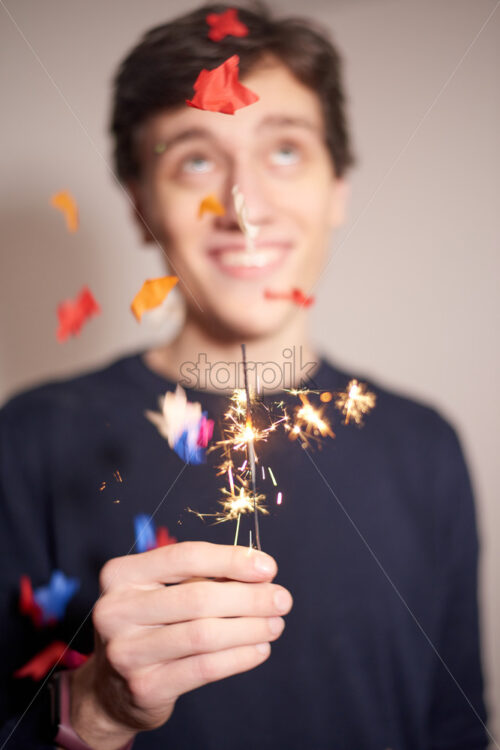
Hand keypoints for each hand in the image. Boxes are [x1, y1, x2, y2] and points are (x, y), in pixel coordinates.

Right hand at [70, 542, 291, 746]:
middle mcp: (116, 610)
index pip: (184, 557)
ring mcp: (126, 651)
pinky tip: (259, 649)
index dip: (231, 559)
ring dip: (249, 628)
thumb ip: (201, 578)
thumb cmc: (148, 627)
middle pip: (197, 596)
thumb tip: (259, 571)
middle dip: (249, 597)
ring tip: (275, 624)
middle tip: (282, 599)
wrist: (111, 689)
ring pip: (203, 634)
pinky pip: (203, 668)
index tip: (268, 567)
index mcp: (121, 575)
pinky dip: (239, 657)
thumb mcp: (161, 592)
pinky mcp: (144, 686)